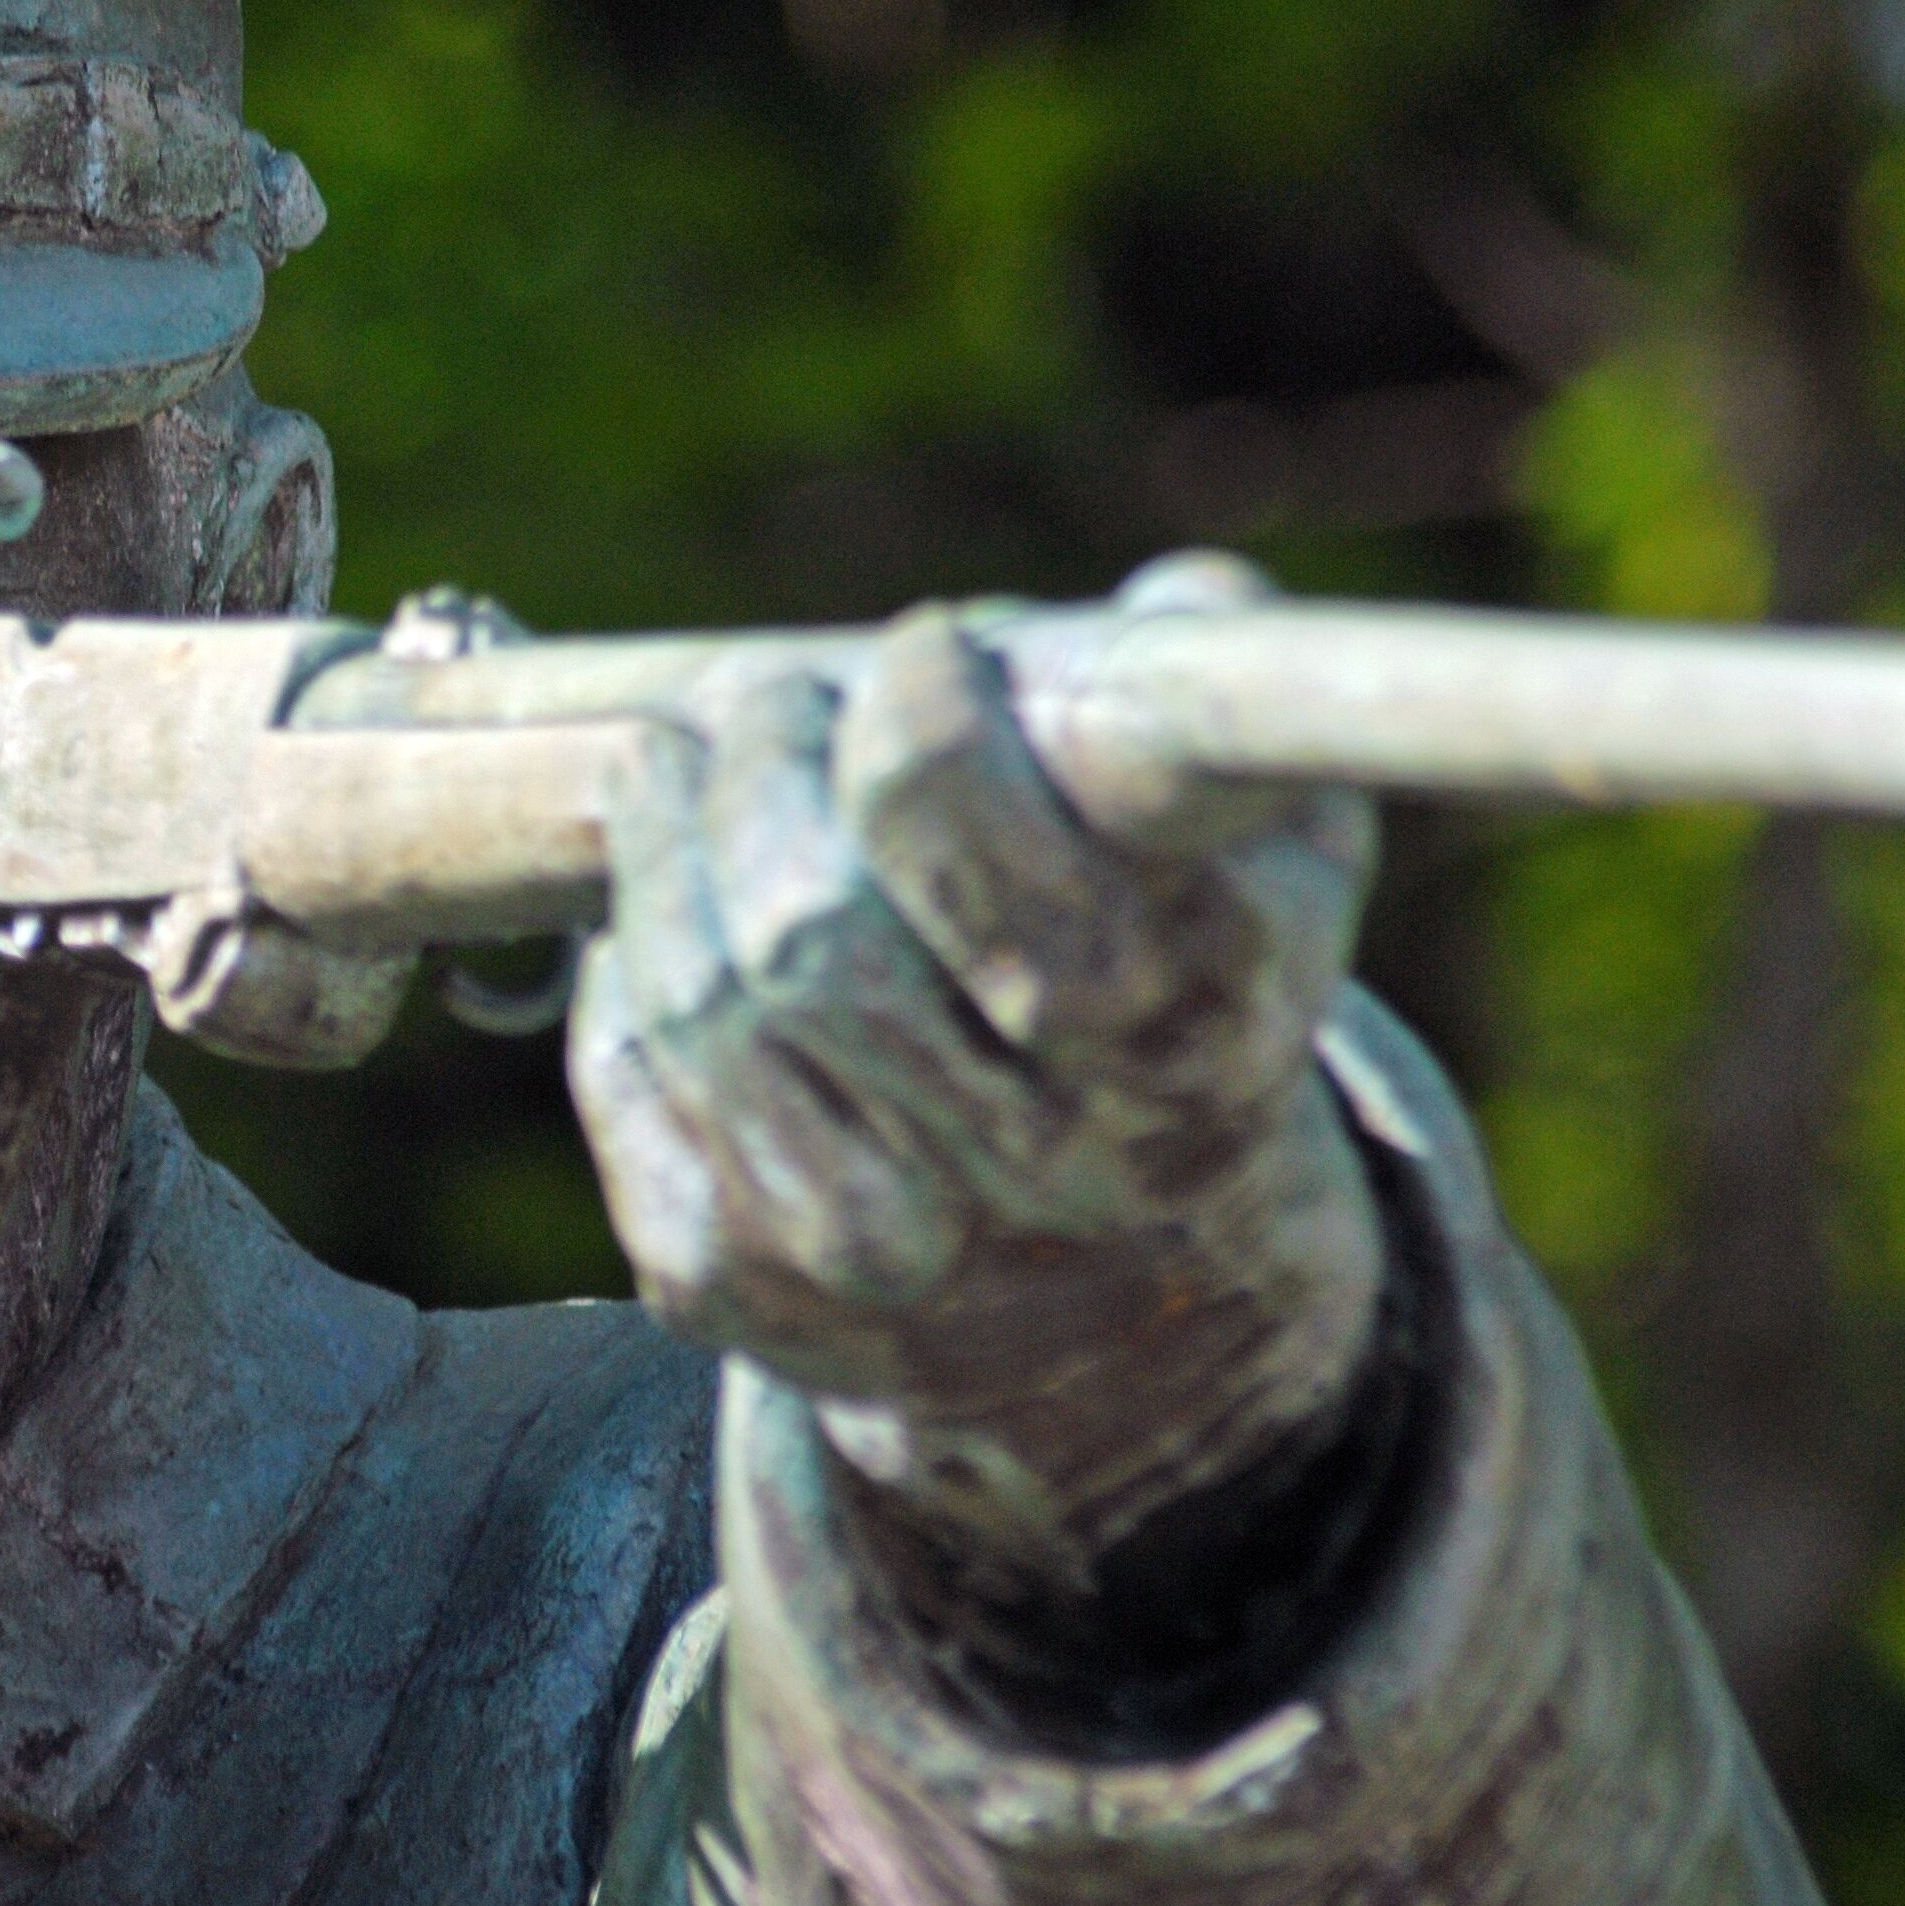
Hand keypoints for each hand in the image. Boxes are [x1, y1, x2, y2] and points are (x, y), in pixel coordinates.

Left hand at [564, 586, 1387, 1588]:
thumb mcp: (1277, 849)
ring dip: (673, 843)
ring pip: (700, 997)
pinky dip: (629, 965)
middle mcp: (1037, 1181)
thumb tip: (1183, 597)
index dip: (928, 734)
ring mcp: (876, 1256)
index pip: (999, 877)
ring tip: (691, 766)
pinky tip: (676, 913)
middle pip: (811, 931)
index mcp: (1191, 1051)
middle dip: (767, 772)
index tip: (922, 652)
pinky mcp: (732, 1286)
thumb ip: (1232, 700)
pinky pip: (627, 1071)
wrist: (1124, 1308)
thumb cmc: (1185, 987)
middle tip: (772, 702)